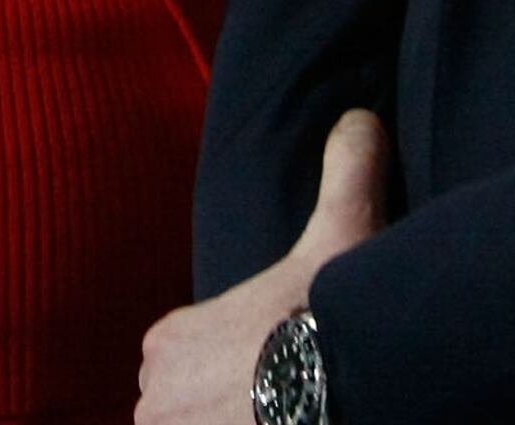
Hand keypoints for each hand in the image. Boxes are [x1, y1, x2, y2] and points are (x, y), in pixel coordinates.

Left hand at [136, 110, 391, 424]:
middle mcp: (153, 395)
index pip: (191, 359)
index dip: (239, 365)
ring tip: (280, 417)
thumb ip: (346, 171)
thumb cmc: (331, 315)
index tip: (277, 367)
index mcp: (170, 339)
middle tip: (281, 404)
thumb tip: (361, 118)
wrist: (340, 388)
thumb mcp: (342, 231)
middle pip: (191, 408)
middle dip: (227, 410)